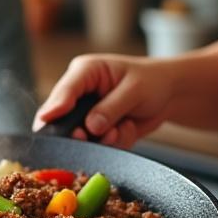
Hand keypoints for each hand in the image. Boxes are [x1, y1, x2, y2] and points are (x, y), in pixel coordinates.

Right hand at [33, 54, 174, 148]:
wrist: (170, 95)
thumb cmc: (152, 81)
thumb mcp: (135, 89)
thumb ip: (111, 107)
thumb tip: (91, 127)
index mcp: (84, 72)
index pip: (64, 90)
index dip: (54, 106)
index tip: (47, 119)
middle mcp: (80, 94)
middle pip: (61, 118)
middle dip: (77, 132)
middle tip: (86, 136)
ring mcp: (87, 114)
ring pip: (81, 136)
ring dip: (102, 139)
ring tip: (121, 128)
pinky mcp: (96, 131)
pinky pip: (99, 145)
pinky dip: (115, 142)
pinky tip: (127, 128)